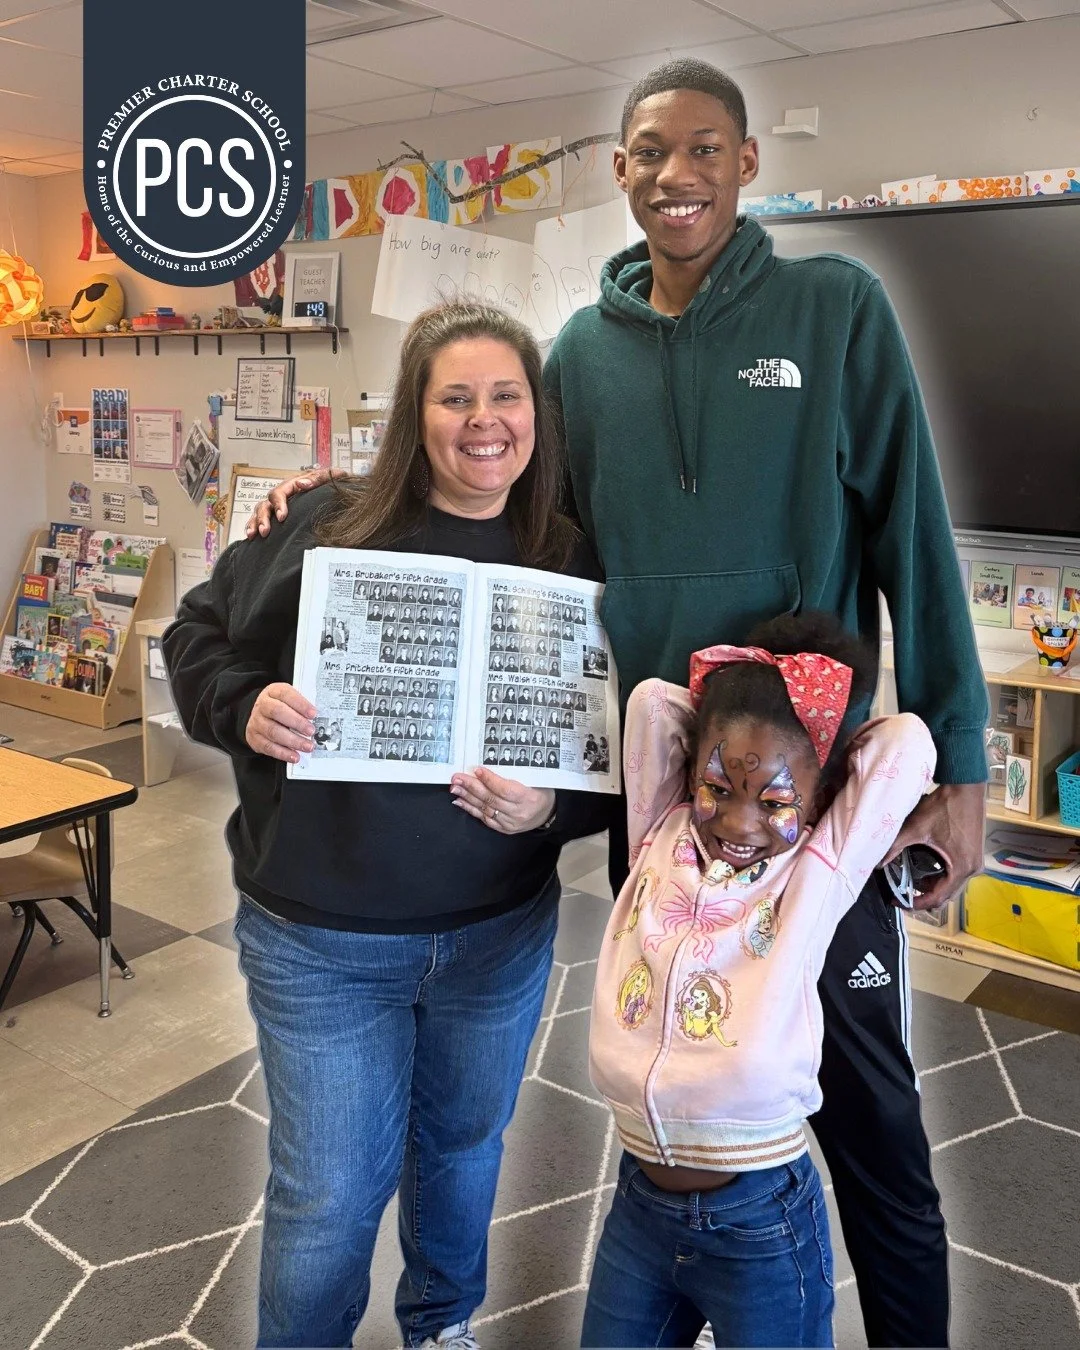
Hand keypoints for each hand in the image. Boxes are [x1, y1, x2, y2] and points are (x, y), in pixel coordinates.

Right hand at [245, 468, 338, 537]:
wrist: (335, 492)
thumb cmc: (331, 483)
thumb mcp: (330, 476)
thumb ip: (318, 478)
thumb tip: (302, 484)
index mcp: (293, 485)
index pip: (279, 493)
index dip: (279, 504)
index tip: (283, 516)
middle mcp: (282, 496)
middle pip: (266, 504)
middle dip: (263, 518)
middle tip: (265, 531)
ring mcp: (277, 506)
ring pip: (260, 512)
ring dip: (255, 523)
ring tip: (254, 535)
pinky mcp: (277, 516)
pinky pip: (260, 520)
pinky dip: (253, 527)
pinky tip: (252, 538)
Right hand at [245, 683, 318, 762]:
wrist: (260, 715)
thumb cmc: (281, 706)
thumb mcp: (290, 700)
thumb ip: (301, 706)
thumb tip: (319, 718)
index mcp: (273, 691)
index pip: (286, 694)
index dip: (300, 704)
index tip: (314, 714)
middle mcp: (262, 705)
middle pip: (277, 712)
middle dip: (297, 722)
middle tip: (311, 731)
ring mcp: (256, 722)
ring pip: (273, 731)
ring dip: (293, 741)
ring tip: (307, 746)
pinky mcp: (254, 738)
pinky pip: (268, 747)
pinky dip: (283, 753)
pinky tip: (295, 756)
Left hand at [450, 767, 554, 833]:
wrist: (548, 813)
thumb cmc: (541, 791)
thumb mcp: (534, 779)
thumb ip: (514, 774)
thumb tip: (488, 766)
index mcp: (528, 798)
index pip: (505, 790)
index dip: (489, 780)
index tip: (476, 770)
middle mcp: (518, 813)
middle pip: (491, 799)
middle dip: (471, 787)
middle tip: (457, 778)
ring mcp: (510, 823)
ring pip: (485, 809)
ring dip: (467, 798)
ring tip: (455, 788)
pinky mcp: (504, 829)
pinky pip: (485, 819)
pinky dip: (471, 810)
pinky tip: (460, 802)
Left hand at [882, 782, 985, 909]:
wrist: (966, 786)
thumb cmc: (944, 805)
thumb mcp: (916, 827)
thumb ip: (895, 846)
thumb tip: (878, 863)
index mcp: (961, 867)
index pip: (938, 898)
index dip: (917, 903)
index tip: (900, 902)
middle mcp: (973, 869)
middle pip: (947, 895)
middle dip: (923, 896)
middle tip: (902, 893)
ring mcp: (976, 862)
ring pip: (952, 885)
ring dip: (932, 886)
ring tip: (910, 880)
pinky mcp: (974, 854)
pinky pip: (956, 874)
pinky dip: (941, 875)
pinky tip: (925, 867)